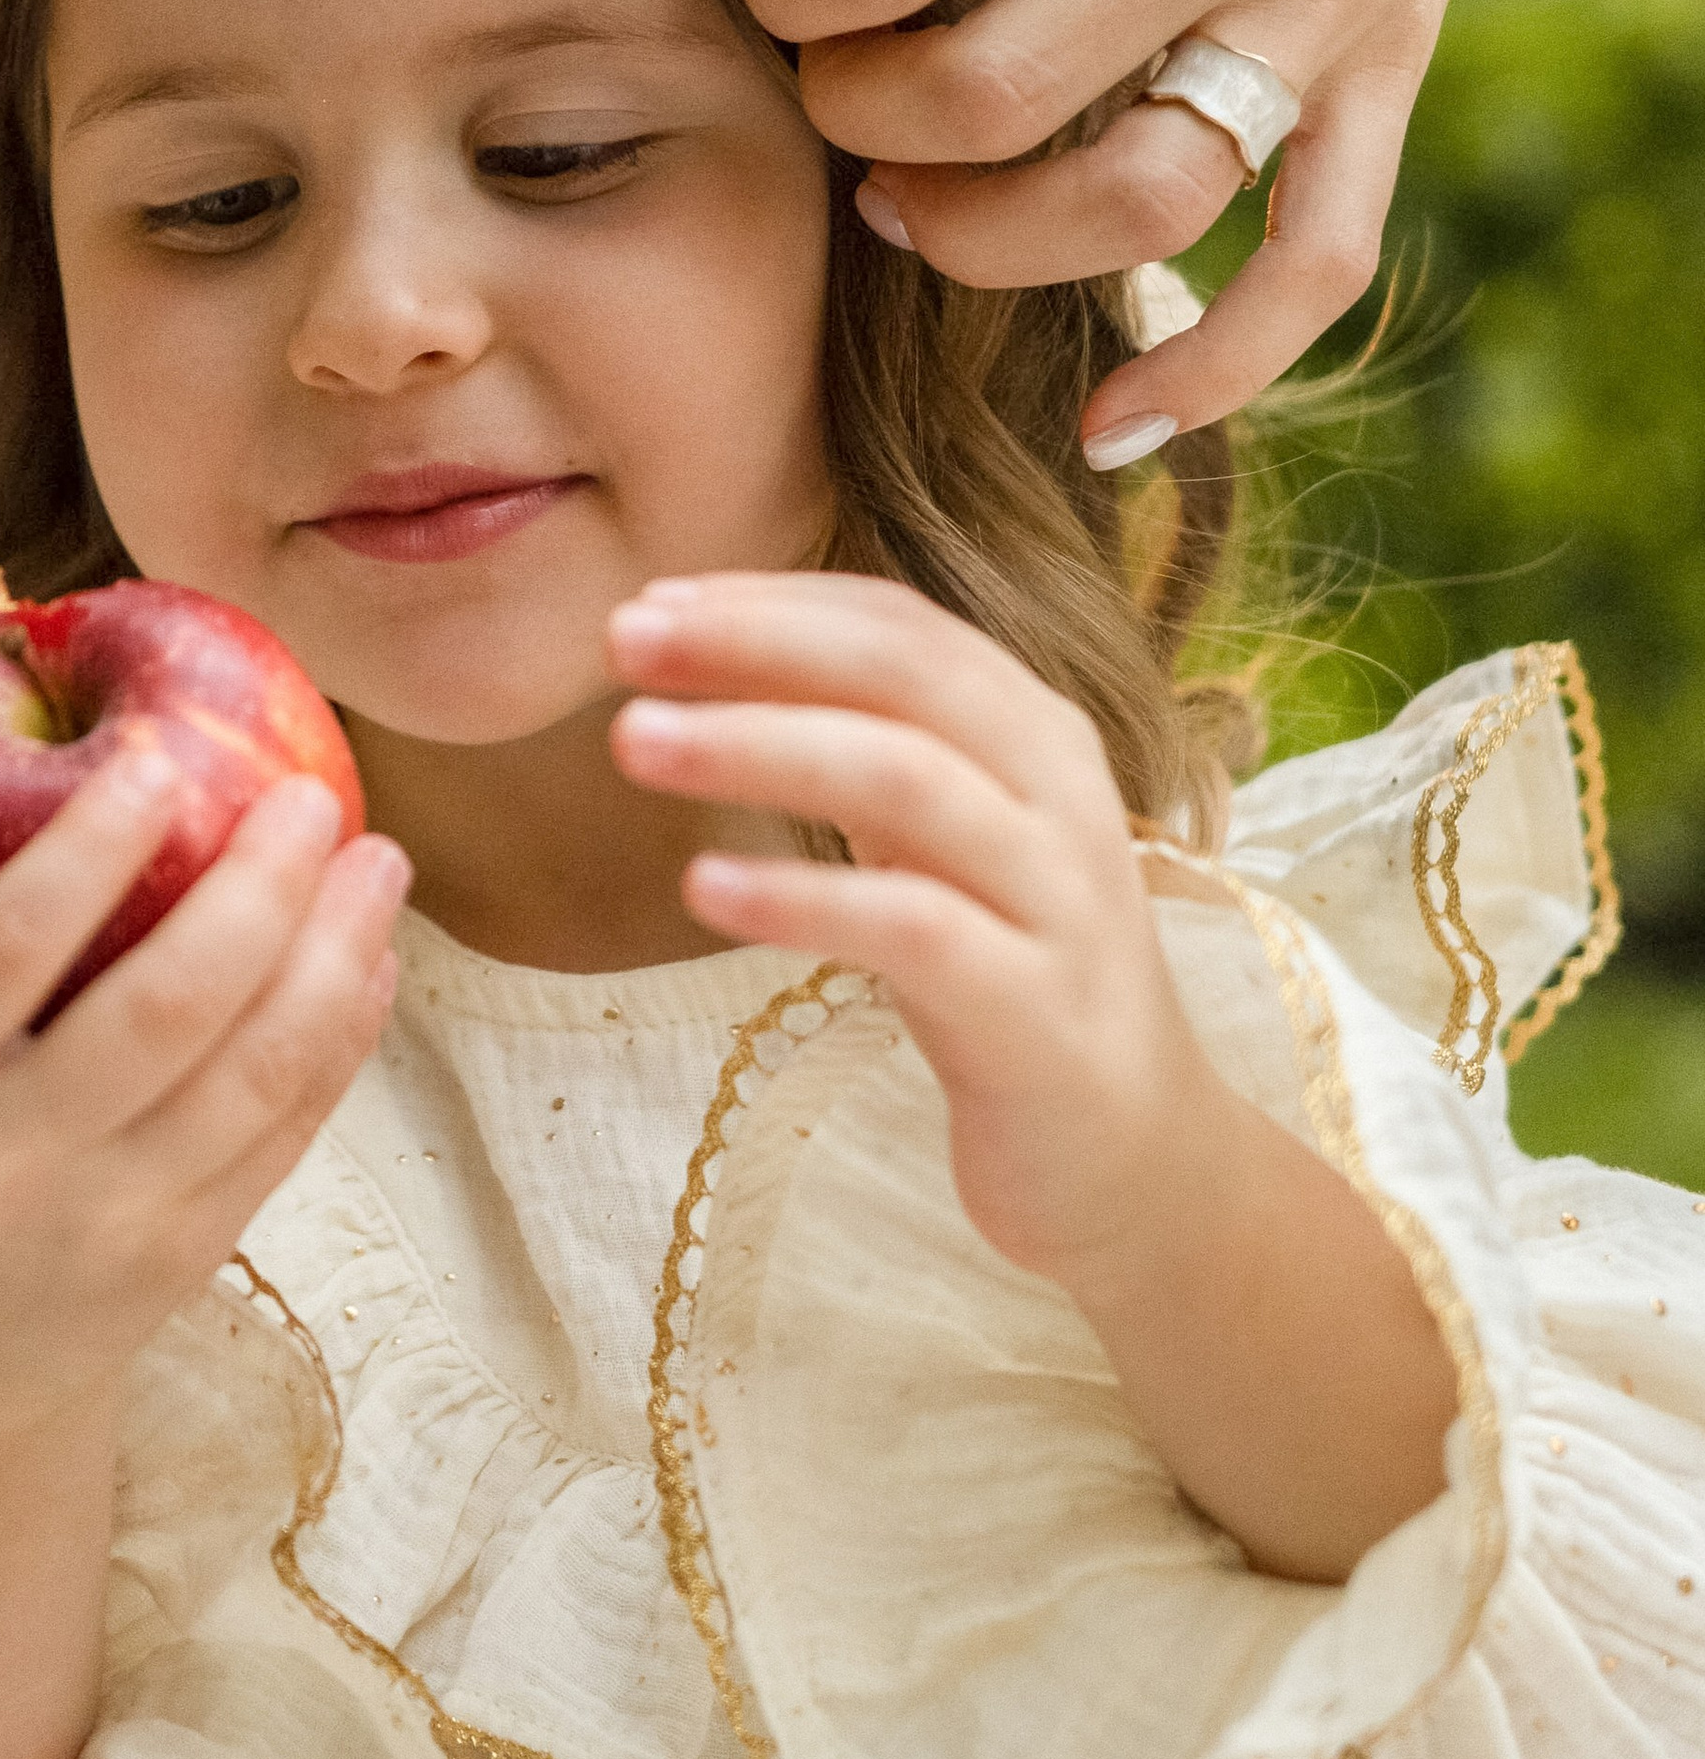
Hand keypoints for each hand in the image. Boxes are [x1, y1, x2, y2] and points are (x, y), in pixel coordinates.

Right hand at [0, 745, 410, 1430]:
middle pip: (159, 1010)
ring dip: (334, 953)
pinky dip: (345, 1031)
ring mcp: (104, 1219)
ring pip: (251, 1073)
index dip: (85, 848)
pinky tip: (373, 949)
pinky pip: (289, 1128)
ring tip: (375, 856)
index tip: (159, 752)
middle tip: (309, 791)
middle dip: (253, 886)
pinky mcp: (190, 1251)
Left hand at [606, 571, 1209, 1297]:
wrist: (1136, 1155)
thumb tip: (709, 663)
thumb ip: (867, 749)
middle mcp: (1056, 794)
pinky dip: (803, 898)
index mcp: (1033, 734)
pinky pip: (913, 929)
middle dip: (758, 643)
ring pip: (907, 779)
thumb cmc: (1008, 978)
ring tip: (635, 739)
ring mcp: (1056, 901)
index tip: (648, 602)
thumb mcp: (943, 844)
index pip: (899, 626)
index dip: (772, 603)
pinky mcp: (1035, 1013)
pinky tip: (703, 888)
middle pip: (904, 675)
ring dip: (759, 747)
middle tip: (622, 639)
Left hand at [722, 0, 1550, 460]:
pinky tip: (1105, 421)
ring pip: (1141, 199)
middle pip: (999, 90)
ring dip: (990, 240)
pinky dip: (1217, 365)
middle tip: (810, 88)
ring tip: (894, 210)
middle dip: (859, 115)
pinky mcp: (1388, 68)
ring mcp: (1327, 3)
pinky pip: (1314, 262)